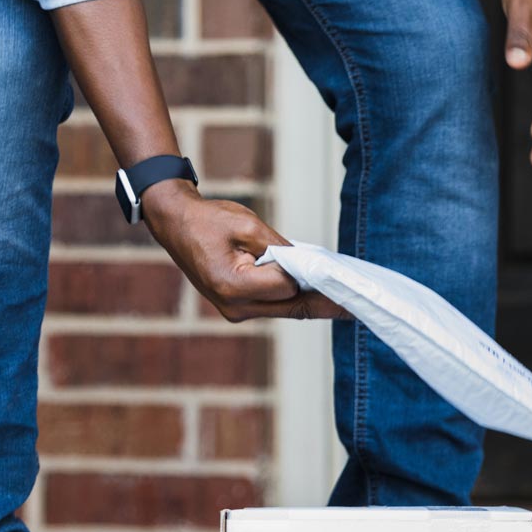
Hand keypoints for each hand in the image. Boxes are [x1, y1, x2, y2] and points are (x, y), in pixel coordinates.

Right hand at [142, 180, 343, 321]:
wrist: (176, 225)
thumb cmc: (209, 220)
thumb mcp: (248, 224)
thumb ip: (280, 247)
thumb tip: (308, 265)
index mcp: (232, 286)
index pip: (286, 287)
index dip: (305, 273)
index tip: (329, 270)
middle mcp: (234, 307)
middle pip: (291, 307)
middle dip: (322, 303)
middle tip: (355, 306)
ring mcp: (235, 312)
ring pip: (285, 309)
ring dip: (308, 300)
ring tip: (341, 300)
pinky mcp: (238, 309)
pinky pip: (274, 305)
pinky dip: (292, 298)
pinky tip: (314, 292)